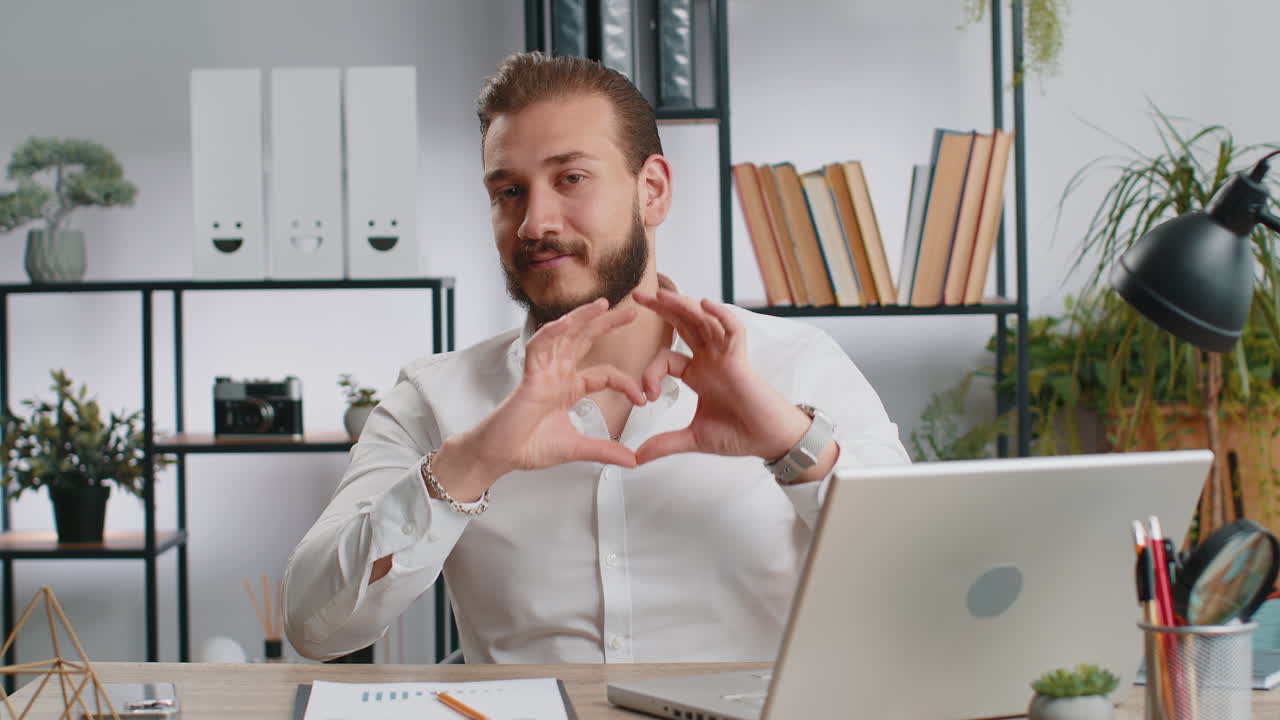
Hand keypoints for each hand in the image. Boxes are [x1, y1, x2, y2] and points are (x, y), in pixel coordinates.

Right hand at [476, 297, 646, 472]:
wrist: (502, 456)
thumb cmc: (529, 446)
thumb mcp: (577, 448)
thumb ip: (605, 450)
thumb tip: (632, 460)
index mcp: (569, 387)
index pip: (605, 374)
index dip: (626, 383)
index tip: (642, 399)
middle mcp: (557, 374)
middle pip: (585, 340)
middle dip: (607, 323)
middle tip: (632, 311)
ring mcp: (543, 372)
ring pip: (563, 335)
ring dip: (582, 318)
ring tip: (603, 304)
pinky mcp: (529, 376)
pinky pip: (539, 347)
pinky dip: (552, 333)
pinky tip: (566, 323)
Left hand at [631, 289, 810, 464]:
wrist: (767, 441)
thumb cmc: (738, 435)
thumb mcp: (693, 438)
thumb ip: (664, 444)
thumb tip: (635, 459)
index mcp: (698, 374)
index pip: (666, 359)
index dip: (651, 372)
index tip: (647, 397)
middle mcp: (710, 359)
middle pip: (683, 324)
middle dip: (661, 309)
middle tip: (637, 296)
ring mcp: (725, 356)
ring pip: (703, 320)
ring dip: (682, 305)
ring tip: (661, 295)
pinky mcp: (741, 358)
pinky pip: (732, 329)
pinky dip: (720, 315)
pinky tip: (704, 304)